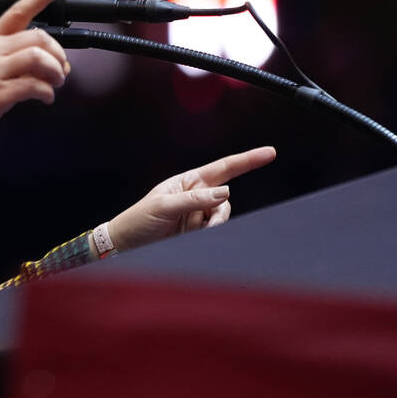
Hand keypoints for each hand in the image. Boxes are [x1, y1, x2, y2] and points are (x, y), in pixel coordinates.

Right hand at [0, 0, 70, 161]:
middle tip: (61, 71)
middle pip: (38, 37)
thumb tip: (53, 61)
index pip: (19, 10)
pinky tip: (46, 98)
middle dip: (58, 54)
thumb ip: (14, 57)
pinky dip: (47, 92)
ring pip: (38, 58)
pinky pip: (34, 86)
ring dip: (56, 72)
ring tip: (55, 83)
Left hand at [106, 146, 275, 251]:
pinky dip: (210, 235)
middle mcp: (197, 196)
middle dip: (220, 213)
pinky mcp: (197, 231)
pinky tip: (193, 238)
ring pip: (222, 217)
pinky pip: (215, 231)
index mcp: (188, 181)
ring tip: (193, 234)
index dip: (248, 160)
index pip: (224, 168)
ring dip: (214, 226)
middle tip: (207, 226)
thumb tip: (223, 193)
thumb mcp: (163, 206)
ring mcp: (198, 214)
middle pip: (226, 199)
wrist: (127, 244)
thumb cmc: (139, 219)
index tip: (269, 153)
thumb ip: (194, 200)